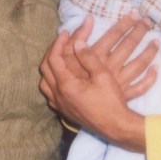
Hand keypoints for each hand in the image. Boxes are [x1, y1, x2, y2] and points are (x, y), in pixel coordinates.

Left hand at [39, 13, 155, 150]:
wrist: (116, 127)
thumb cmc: (112, 102)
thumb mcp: (103, 76)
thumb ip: (89, 58)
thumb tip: (78, 42)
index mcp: (66, 86)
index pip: (54, 58)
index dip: (58, 43)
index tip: (66, 32)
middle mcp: (58, 96)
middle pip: (45, 68)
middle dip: (53, 52)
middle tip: (62, 42)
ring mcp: (60, 105)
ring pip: (45, 82)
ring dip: (50, 67)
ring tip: (60, 57)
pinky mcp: (64, 111)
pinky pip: (50, 93)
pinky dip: (52, 81)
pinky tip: (61, 77)